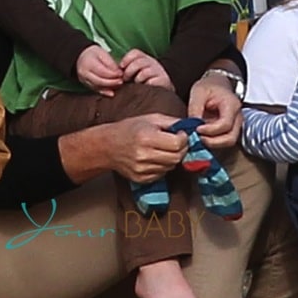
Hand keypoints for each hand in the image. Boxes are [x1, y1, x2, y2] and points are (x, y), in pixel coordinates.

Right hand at [58, 113, 188, 182]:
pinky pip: (162, 174)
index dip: (184, 139)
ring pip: (171, 166)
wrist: (107, 146)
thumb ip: (171, 122)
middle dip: (182, 149)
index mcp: (147, 137)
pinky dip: (164, 166)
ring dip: (173, 157)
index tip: (181, 134)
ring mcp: (142, 169)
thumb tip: (190, 126)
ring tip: (165, 148)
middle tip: (178, 142)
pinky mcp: (141, 178)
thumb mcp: (150, 118)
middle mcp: (144, 155)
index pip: (177, 144)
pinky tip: (156, 157)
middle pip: (176, 157)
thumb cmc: (129, 129)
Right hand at [76, 45, 123, 96]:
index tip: (121, 74)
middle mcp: (84, 73)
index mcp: (88, 63)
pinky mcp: (86, 85)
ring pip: (97, 87)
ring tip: (118, 85)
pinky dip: (104, 92)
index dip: (113, 74)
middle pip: (99, 81)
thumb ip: (110, 63)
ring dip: (109, 88)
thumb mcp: (102, 53)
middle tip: (121, 81)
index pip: (102, 71)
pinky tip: (111, 93)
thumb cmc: (93, 54)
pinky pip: (96, 90)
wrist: (81, 56)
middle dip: (112, 82)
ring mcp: (84, 80)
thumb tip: (118, 72)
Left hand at [120, 49, 172, 89]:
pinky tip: (145, 87)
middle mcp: (153, 62)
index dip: (126, 59)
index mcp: (145, 58)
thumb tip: (112, 70)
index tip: (121, 67)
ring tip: (136, 84)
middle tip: (126, 79)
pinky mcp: (163, 80)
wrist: (161, 92)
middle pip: (138, 62)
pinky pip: (151, 81)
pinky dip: (146, 85)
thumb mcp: (134, 72)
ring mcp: (159, 71)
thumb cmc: (144, 82)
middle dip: (129, 72)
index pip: (135, 53)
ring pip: (144, 72)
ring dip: (137, 79)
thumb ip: (125, 69)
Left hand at [188, 74, 241, 149]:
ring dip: (213, 143)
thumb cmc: (210, 86)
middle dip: (213, 142)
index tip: (197, 129)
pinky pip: (224, 140)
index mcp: (232, 105)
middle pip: (230, 138)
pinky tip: (202, 137)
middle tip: (197, 137)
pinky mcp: (230, 130)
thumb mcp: (199, 92)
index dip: (210, 130)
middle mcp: (238, 117)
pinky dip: (213, 142)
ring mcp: (236, 125)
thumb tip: (191, 126)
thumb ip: (195, 108)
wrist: (217, 84)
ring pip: (228, 142)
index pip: (225, 124)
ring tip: (199, 137)